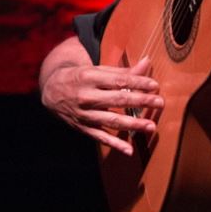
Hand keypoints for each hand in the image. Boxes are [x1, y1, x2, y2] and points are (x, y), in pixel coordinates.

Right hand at [40, 55, 162, 156]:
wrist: (51, 91)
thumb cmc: (80, 78)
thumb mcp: (96, 70)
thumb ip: (122, 70)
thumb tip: (147, 61)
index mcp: (89, 77)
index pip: (118, 80)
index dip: (137, 83)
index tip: (154, 85)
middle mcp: (86, 96)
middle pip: (117, 99)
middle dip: (140, 101)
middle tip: (159, 102)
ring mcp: (84, 114)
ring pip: (111, 120)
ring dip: (132, 124)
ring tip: (151, 126)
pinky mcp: (83, 127)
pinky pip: (100, 137)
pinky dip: (115, 144)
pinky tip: (129, 150)